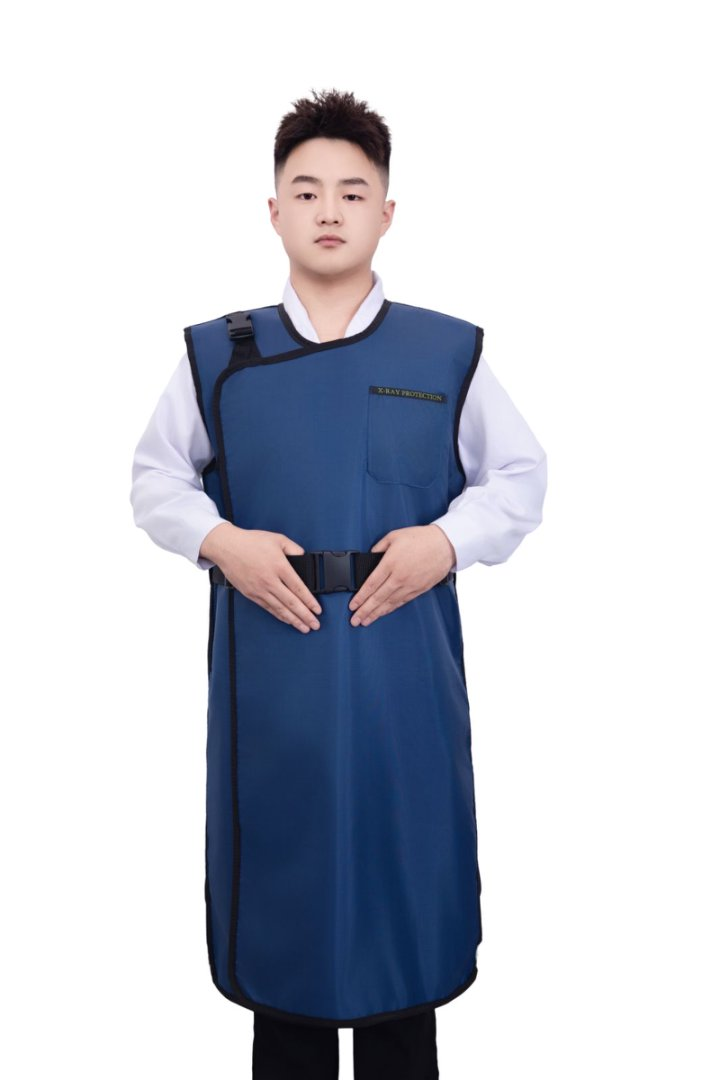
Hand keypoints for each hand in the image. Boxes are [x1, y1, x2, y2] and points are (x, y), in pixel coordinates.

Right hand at [200, 522, 322, 633]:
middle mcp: (270, 580)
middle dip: (305, 616)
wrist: (227, 547)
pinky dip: (279, 615)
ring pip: (280, 609)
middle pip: (291, 603)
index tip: (317, 610)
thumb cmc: (250, 542)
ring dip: (293, 620)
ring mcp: (259, 589)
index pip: (299, 588)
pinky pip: (268, 608)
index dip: (310, 601)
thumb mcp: (278, 539)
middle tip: (315, 625)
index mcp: (279, 566)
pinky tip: (287, 620)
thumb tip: (304, 557)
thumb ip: (294, 549)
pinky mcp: (251, 594)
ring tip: (304, 628)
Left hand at [347, 524, 455, 626]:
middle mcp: (399, 577)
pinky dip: (390, 609)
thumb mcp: (394, 536)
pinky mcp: (418, 590)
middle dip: (364, 610)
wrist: (445, 545)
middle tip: (355, 620)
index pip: (371, 584)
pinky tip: (383, 613)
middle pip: (378, 598)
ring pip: (389, 603)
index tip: (352, 605)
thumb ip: (378, 547)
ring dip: (376, 614)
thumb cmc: (421, 539)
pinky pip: (401, 602)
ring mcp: (409, 585)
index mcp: (390, 563)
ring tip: (365, 621)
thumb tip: (370, 557)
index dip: (360, 597)